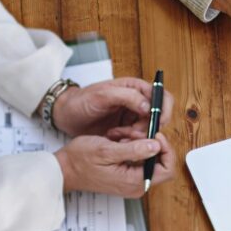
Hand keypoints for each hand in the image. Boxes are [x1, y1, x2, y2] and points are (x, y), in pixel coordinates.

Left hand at [50, 78, 173, 138]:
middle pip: (158, 116)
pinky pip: (138, 139)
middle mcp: (136, 102)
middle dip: (150, 127)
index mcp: (134, 88)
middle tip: (133, 134)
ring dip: (139, 137)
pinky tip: (117, 140)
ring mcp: (132, 117)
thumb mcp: (101, 95)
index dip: (164, 110)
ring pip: (149, 129)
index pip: (161, 96)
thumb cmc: (81, 101)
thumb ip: (126, 96)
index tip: (158, 123)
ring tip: (119, 136)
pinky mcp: (126, 130)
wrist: (66, 115)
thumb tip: (148, 105)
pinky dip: (132, 142)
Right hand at [55, 133, 173, 197]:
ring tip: (118, 134)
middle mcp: (136, 184)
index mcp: (135, 182)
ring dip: (136, 140)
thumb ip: (134, 150)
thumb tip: (156, 145)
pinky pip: (136, 156)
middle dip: (148, 142)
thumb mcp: (107, 151)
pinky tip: (115, 138)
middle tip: (132, 132)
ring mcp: (131, 180)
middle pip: (159, 160)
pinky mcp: (125, 174)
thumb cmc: (80, 161)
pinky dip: (129, 144)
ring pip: (147, 155)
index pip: (167, 168)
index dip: (165, 148)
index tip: (154, 133)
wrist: (64, 169)